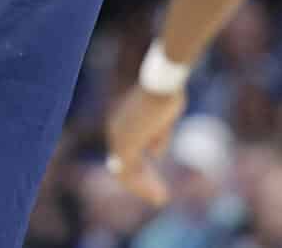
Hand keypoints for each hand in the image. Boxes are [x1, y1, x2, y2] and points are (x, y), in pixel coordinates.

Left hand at [102, 84, 184, 208]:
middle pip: (124, 164)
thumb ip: (158, 136)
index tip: (156, 182)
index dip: (142, 169)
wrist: (162, 83)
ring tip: (160, 198)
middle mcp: (115, 129)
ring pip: (126, 171)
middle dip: (142, 182)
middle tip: (160, 196)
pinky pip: (129, 172)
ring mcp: (118, 137)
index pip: (126, 152)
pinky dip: (142, 186)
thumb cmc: (166, 94)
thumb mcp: (164, 118)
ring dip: (143, 187)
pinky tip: (158, 193)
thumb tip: (155, 155)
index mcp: (122, 121)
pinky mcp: (124, 144)